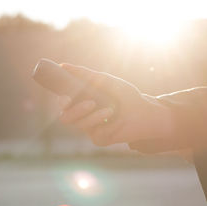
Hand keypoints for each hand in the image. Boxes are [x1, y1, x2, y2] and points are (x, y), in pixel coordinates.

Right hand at [57, 63, 174, 145]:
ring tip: (106, 108)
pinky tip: (111, 116)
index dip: (61, 102)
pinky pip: (92, 132)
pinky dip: (101, 121)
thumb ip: (85, 75)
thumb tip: (63, 66)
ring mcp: (91, 129)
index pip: (64, 105)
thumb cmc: (125, 95)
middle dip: (73, 109)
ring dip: (90, 114)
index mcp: (83, 103)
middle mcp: (84, 117)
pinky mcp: (99, 139)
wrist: (145, 111)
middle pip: (66, 117)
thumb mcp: (105, 81)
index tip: (65, 97)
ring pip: (78, 124)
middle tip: (85, 102)